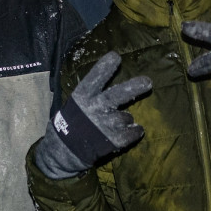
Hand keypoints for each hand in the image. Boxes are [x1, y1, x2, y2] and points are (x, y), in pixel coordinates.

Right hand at [34, 52, 151, 179]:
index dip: (104, 68)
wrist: (62, 153)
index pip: (93, 80)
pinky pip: (132, 133)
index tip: (115, 56)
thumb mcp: (73, 106)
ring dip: (126, 119)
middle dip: (133, 87)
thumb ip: (89, 97)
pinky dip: (135, 132)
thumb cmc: (69, 125)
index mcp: (80, 99)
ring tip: (117, 123)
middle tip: (148, 82)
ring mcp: (103, 127)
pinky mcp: (112, 142)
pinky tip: (133, 131)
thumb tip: (107, 86)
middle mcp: (92, 110)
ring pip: (126, 117)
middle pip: (115, 96)